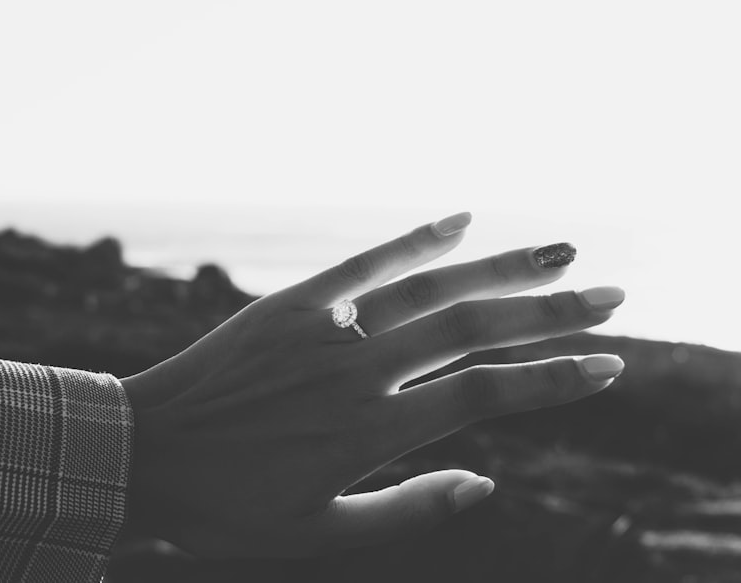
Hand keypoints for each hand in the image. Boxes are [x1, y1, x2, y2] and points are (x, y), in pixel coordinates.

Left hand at [119, 212, 624, 557]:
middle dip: (549, 312)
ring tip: (561, 251)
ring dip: (500, 266)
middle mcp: (354, 371)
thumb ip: (405, 511)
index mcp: (367, 432)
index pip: (485, 394)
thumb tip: (485, 481)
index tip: (609, 363)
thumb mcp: (316, 535)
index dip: (553, 378)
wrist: (140, 451)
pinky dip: (413, 239)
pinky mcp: (288, 303)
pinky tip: (461, 219)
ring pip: (426, 288)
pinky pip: (361, 263)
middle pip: (471, 329)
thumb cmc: (225, 505)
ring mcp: (321, 329)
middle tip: (614, 295)